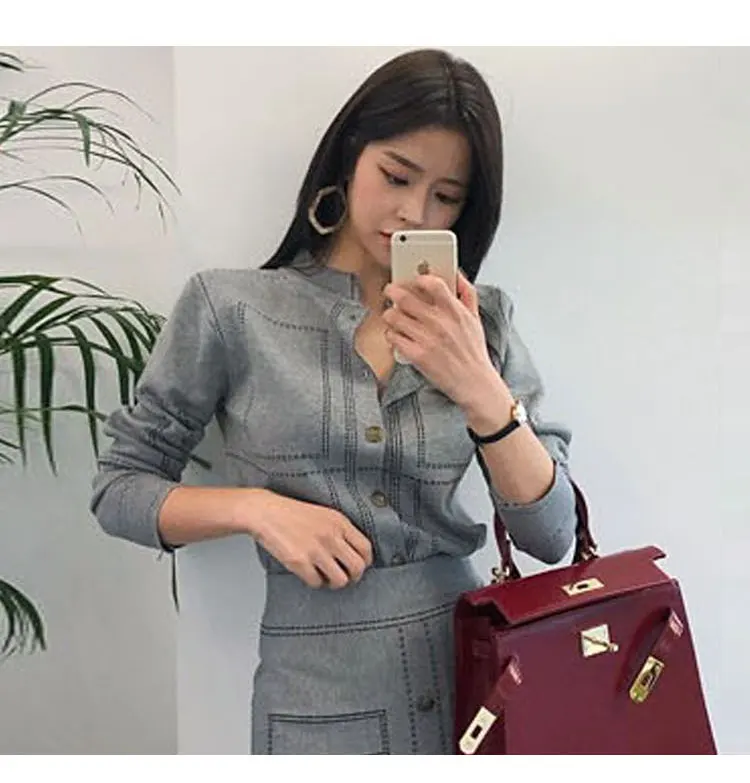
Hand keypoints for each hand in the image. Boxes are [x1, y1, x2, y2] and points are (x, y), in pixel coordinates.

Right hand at [244, 490, 373, 589]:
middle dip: (353, 576)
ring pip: (340, 580)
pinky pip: (317, 582)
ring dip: (334, 582)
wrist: (266, 512)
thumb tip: (354, 552)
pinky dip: (314, 582)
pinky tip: (310, 574)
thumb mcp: (324, 514)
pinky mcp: (299, 562)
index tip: (360, 566)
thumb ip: (340, 530)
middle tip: (346, 577)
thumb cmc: (292, 513)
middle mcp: (331, 536)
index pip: (366, 548)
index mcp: (339, 522)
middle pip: (357, 567)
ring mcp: (316, 550)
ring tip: (327, 577)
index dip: (366, 561)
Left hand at [382, 270, 503, 410]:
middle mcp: (440, 323)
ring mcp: (427, 339)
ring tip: (393, 316)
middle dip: (393, 291)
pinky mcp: (417, 355)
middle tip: (390, 292)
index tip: (414, 280)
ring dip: (390, 314)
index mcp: (455, 311)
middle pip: (405, 298)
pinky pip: (393, 337)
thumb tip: (457, 273)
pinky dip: (391, 335)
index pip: (433, 284)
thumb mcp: (476, 318)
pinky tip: (398, 336)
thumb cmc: (473, 352)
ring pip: (394, 316)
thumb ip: (467, 293)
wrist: (474, 383)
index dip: (419, 278)